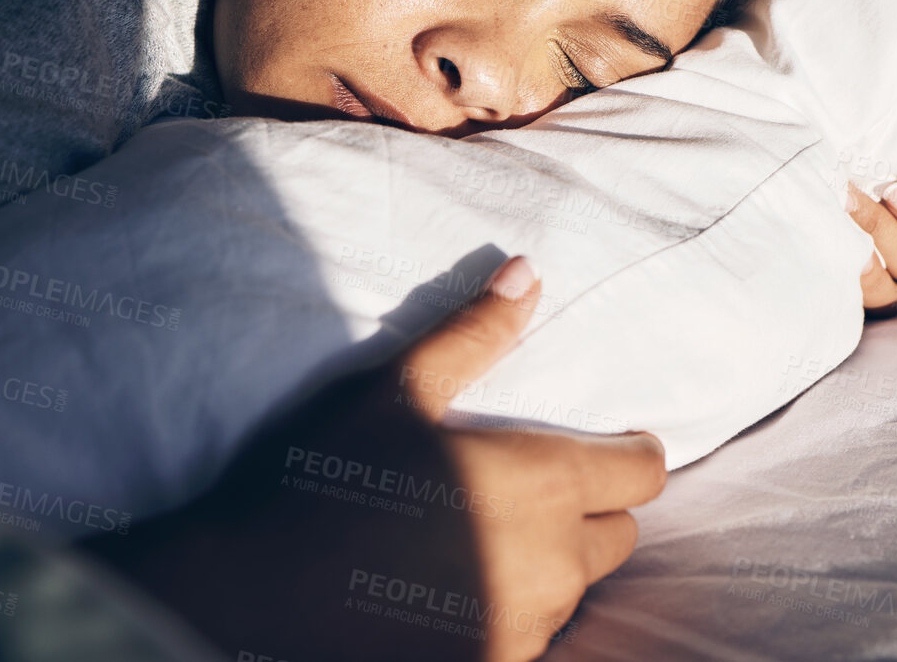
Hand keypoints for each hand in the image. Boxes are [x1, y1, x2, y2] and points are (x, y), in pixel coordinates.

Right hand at [85, 256, 666, 661]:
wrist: (252, 593)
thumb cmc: (322, 477)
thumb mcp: (396, 391)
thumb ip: (474, 335)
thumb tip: (529, 271)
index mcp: (542, 482)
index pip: (644, 471)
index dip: (630, 452)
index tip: (604, 445)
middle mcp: (553, 561)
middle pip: (621, 534)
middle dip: (592, 508)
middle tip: (530, 488)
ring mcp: (526, 625)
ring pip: (577, 588)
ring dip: (552, 562)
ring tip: (485, 535)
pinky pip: (534, 634)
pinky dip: (513, 609)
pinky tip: (458, 587)